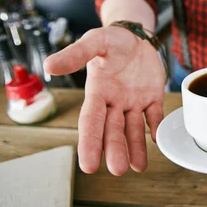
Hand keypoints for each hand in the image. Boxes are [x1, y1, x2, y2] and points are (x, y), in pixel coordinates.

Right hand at [44, 26, 165, 175]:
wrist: (134, 36)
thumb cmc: (111, 40)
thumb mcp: (94, 42)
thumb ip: (75, 55)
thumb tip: (48, 66)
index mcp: (97, 92)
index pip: (91, 121)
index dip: (90, 142)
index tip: (88, 165)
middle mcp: (114, 102)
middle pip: (113, 130)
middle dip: (114, 150)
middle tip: (118, 170)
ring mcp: (133, 101)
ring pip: (133, 129)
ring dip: (135, 148)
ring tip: (138, 167)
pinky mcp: (152, 97)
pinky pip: (155, 116)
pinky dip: (156, 128)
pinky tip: (157, 141)